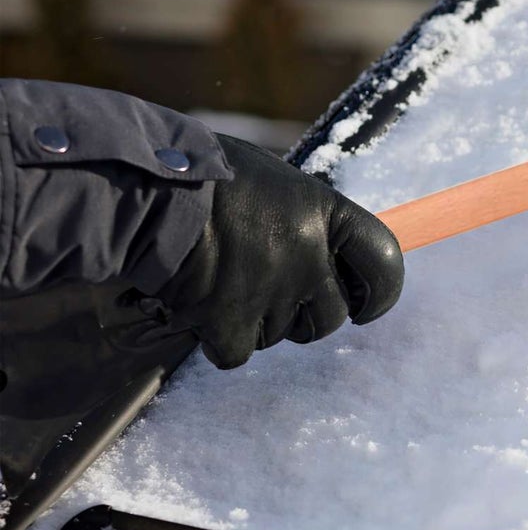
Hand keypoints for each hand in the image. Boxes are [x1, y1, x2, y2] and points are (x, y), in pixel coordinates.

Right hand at [158, 135, 403, 368]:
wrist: (141, 190)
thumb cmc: (206, 177)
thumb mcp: (274, 183)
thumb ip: (307, 221)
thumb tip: (332, 256)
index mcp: (325, 212)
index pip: (384, 264)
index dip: (381, 293)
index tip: (365, 306)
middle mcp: (308, 255)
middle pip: (332, 317)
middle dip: (308, 316)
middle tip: (271, 293)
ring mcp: (271, 292)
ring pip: (282, 336)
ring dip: (258, 321)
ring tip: (223, 281)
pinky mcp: (230, 322)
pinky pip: (239, 353)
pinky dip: (220, 340)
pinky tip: (200, 308)